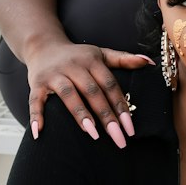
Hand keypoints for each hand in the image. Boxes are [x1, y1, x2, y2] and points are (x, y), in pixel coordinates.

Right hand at [25, 38, 152, 142]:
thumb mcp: (100, 53)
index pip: (109, 85)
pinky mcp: (36, 83)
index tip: (130, 128)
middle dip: (106, 115)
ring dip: (80, 114)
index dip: (120, 106)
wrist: (42, 46)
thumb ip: (124, 59)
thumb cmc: (77, 56)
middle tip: (118, 138)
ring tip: (93, 134)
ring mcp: (54, 75)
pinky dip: (36, 116)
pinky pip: (35, 100)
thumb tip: (149, 61)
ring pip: (68, 95)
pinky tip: (40, 133)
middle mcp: (73, 66)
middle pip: (92, 92)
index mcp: (91, 61)